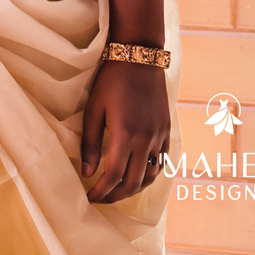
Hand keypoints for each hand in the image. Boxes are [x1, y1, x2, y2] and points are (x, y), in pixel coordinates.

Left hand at [80, 60, 169, 202]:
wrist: (140, 56)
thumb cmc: (112, 79)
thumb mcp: (94, 108)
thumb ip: (91, 142)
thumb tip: (87, 172)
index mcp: (126, 134)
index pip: (114, 176)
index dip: (101, 192)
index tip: (90, 198)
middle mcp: (146, 139)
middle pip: (133, 182)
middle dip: (115, 195)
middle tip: (101, 197)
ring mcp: (159, 136)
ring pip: (150, 176)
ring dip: (134, 188)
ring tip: (118, 190)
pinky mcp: (166, 130)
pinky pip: (162, 162)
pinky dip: (150, 174)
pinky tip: (138, 174)